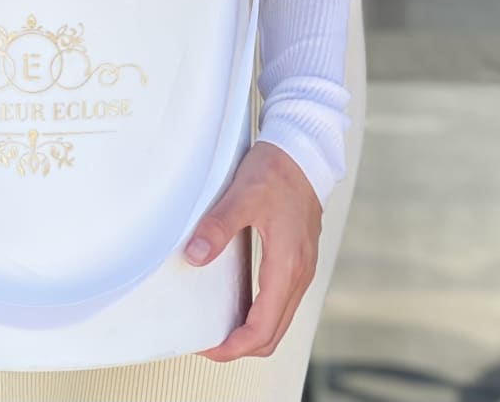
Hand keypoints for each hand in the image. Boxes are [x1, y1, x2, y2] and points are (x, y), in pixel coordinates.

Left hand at [184, 141, 321, 361]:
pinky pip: (282, 299)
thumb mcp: (242, 194)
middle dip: (242, 346)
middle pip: (274, 332)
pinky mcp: (299, 256)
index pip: (263, 327)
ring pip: (280, 318)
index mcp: (287, 264)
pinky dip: (262, 313)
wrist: (304, 150)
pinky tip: (240, 301)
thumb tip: (195, 255)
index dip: (235, 345)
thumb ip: (219, 225)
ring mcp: (302, 266)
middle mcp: (299, 272)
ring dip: (253, 331)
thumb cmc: (277, 169)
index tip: (209, 347)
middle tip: (209, 344)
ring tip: (221, 327)